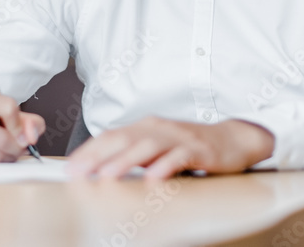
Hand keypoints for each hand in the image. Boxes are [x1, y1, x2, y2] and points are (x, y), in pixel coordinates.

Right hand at [0, 87, 44, 161]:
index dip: (20, 126)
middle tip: (18, 148)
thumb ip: (28, 121)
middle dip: (16, 148)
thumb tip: (31, 136)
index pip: (9, 108)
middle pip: (1, 139)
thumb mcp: (6, 111)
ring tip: (5, 151)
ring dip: (6, 158)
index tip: (22, 133)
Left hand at [66, 117, 273, 179]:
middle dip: (98, 156)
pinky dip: (165, 166)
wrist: (233, 139)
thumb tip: (102, 169)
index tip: (70, 167)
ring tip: (108, 175)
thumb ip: (134, 154)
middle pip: (123, 139)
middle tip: (79, 172)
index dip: (89, 151)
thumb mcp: (158, 146)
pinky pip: (180, 157)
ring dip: (126, 161)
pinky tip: (153, 177)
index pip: (111, 136)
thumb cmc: (190, 145)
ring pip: (148, 146)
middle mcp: (158, 128)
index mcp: (145, 126)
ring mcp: (179, 137)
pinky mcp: (199, 149)